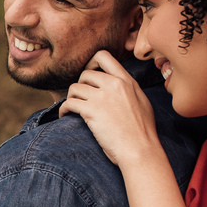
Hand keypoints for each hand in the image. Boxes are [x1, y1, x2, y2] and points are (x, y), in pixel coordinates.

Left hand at [59, 50, 158, 166]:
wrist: (140, 150)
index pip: (103, 56)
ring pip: (74, 87)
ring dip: (71, 98)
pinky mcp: (92, 111)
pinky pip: (69, 103)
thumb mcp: (142, 102)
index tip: (88, 76)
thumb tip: (120, 85)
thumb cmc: (142, 132)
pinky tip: (65, 116)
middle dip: (80, 85)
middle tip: (81, 99)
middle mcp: (114, 84)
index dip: (91, 63)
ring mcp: (102, 97)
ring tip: (73, 108)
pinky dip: (63, 110)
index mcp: (126, 81)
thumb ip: (129, 89)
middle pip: (85, 73)